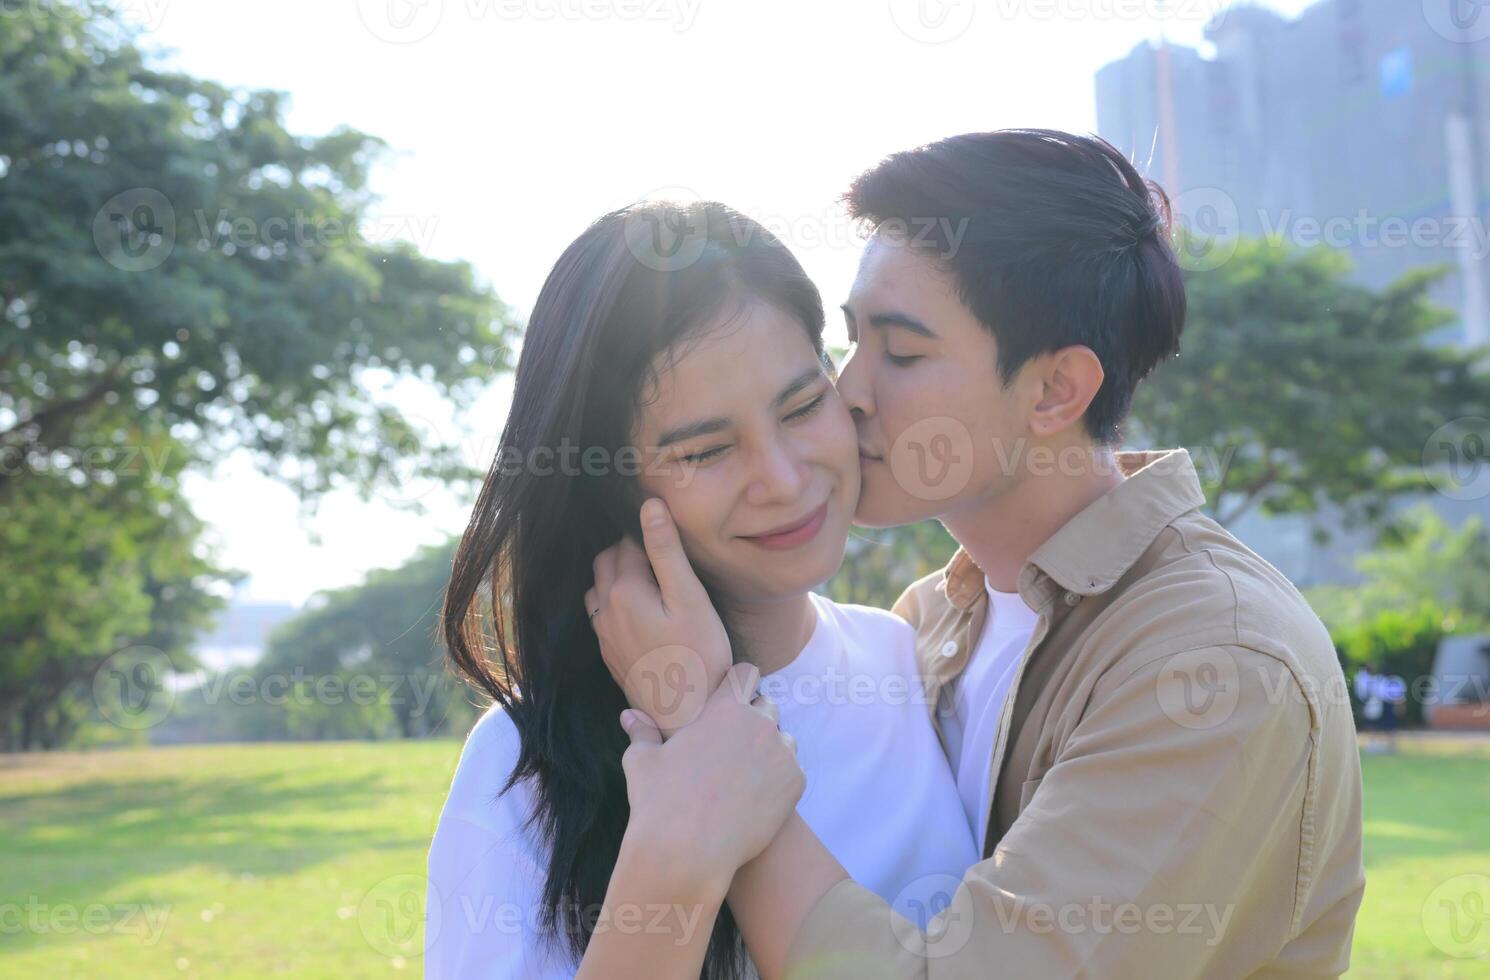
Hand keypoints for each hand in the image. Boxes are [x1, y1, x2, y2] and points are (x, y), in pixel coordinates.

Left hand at [586, 498, 731, 735]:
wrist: (688, 715)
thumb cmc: (699, 654)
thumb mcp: (690, 597)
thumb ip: (667, 550)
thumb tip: (650, 506)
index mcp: (625, 589)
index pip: (628, 543)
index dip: (648, 534)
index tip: (668, 533)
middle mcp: (606, 610)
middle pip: (606, 562)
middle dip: (627, 549)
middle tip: (660, 549)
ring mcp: (605, 635)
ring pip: (598, 589)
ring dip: (616, 575)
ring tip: (648, 574)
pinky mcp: (611, 656)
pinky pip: (601, 616)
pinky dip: (613, 601)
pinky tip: (637, 609)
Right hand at [618, 663, 803, 899]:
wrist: (687, 851)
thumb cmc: (659, 801)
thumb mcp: (642, 761)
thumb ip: (642, 732)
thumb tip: (628, 716)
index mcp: (724, 708)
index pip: (746, 673)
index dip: (739, 683)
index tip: (732, 697)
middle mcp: (759, 723)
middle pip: (767, 706)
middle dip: (754, 719)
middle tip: (734, 745)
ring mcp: (782, 753)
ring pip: (784, 740)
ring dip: (770, 750)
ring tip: (746, 775)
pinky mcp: (795, 783)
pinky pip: (793, 772)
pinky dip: (779, 781)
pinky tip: (757, 799)